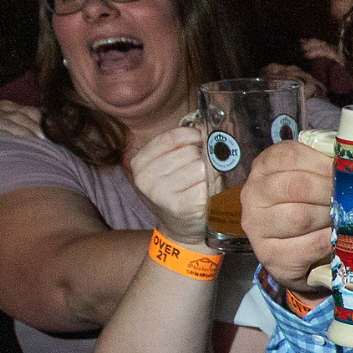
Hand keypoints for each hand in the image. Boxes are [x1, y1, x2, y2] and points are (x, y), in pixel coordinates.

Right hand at [128, 127, 215, 244]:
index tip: (201, 138)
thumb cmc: (179, 190)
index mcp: (139, 163)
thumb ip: (180, 145)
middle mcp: (145, 178)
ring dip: (210, 173)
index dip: (192, 135)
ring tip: (204, 183)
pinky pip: (207, 184)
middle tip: (202, 170)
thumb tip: (204, 125)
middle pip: (189, 152)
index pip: (170, 138)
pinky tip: (207, 193)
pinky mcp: (180, 206)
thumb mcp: (169, 165)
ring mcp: (161, 193)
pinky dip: (213, 187)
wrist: (181, 227)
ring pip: (200, 167)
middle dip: (202, 157)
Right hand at [244, 136, 336, 290]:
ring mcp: (257, 225)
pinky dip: (328, 241)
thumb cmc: (310, 205)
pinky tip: (338, 237)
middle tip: (351, 198)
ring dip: (330, 217)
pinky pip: (306, 245)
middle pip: (296, 186)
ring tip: (345, 217)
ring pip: (299, 217)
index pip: (291, 157)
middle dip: (331, 192)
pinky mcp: (269, 254)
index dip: (324, 164)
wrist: (299, 251)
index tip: (346, 173)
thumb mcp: (313, 175)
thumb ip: (327, 160)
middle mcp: (253, 194)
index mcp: (265, 167)